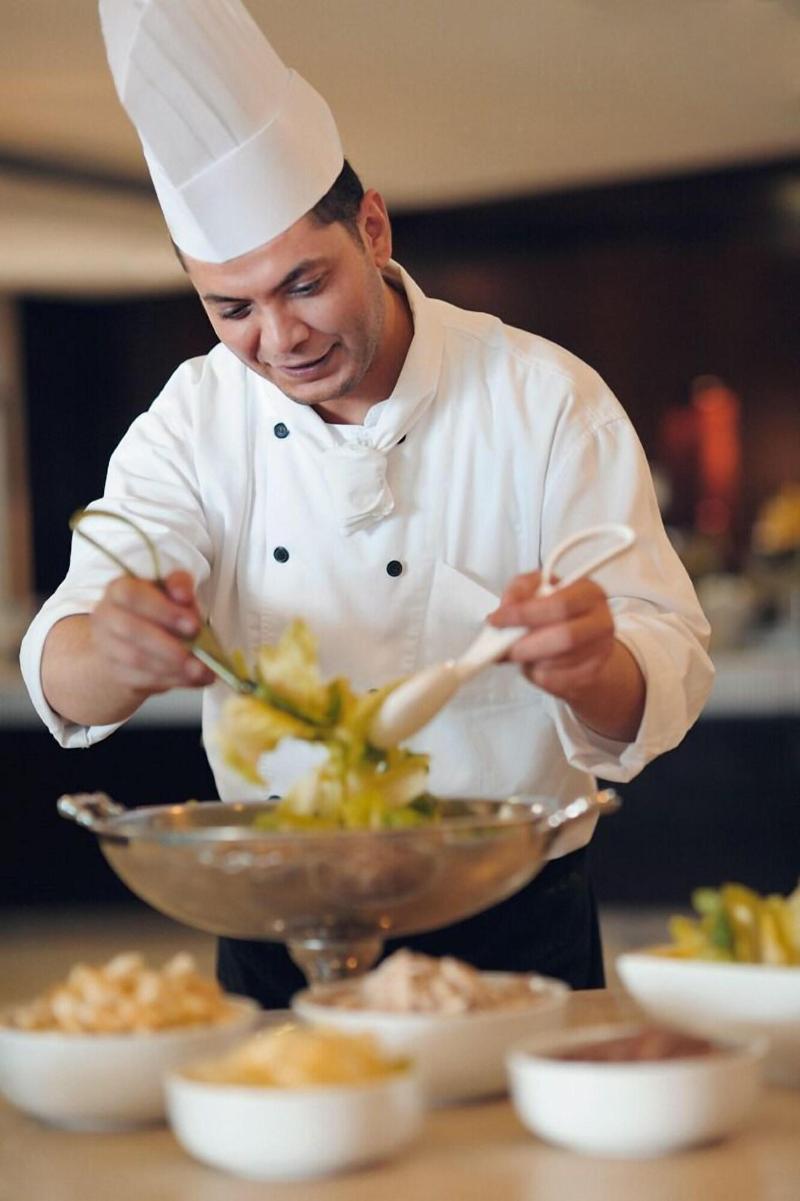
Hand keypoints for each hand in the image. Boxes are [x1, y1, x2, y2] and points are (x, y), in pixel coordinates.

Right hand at [89, 570, 215, 695]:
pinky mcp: (114, 672)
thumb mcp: (170, 592)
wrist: (131, 642)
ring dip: (173, 667)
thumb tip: (183, 594)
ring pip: (136, 659)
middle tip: (200, 655)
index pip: (132, 596)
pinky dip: (171, 680)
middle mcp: (106, 616)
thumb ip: (179, 585)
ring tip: (201, 671)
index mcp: (120, 590)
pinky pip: (141, 679)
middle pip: (131, 630)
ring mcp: (106, 646)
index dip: (164, 611)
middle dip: (169, 645)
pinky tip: (192, 679)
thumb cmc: (155, 611)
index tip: (194, 625)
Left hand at [488, 571, 615, 702]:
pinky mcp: (591, 674)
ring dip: (530, 660)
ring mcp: (601, 650)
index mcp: (588, 592)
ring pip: (558, 662)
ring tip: (520, 652)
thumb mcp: (534, 590)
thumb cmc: (554, 613)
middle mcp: (601, 620)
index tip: (497, 620)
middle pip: (564, 636)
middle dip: (526, 644)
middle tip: (504, 647)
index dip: (523, 614)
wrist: (578, 641)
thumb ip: (517, 592)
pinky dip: (537, 675)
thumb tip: (504, 611)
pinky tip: (535, 664)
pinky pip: (558, 681)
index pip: (559, 604)